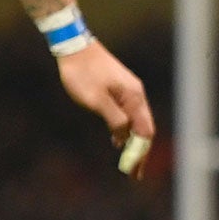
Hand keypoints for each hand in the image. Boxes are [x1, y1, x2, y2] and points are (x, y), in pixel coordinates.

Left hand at [55, 39, 156, 178]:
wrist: (74, 46)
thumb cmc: (83, 73)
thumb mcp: (96, 100)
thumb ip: (114, 119)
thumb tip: (124, 136)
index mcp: (134, 97)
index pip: (144, 131)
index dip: (140, 153)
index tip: (134, 170)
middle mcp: (135, 94)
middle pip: (143, 128)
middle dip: (139, 151)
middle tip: (133, 172)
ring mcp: (128, 91)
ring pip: (136, 121)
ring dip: (132, 142)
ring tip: (126, 161)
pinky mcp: (118, 88)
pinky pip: (127, 114)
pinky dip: (125, 130)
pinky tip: (117, 139)